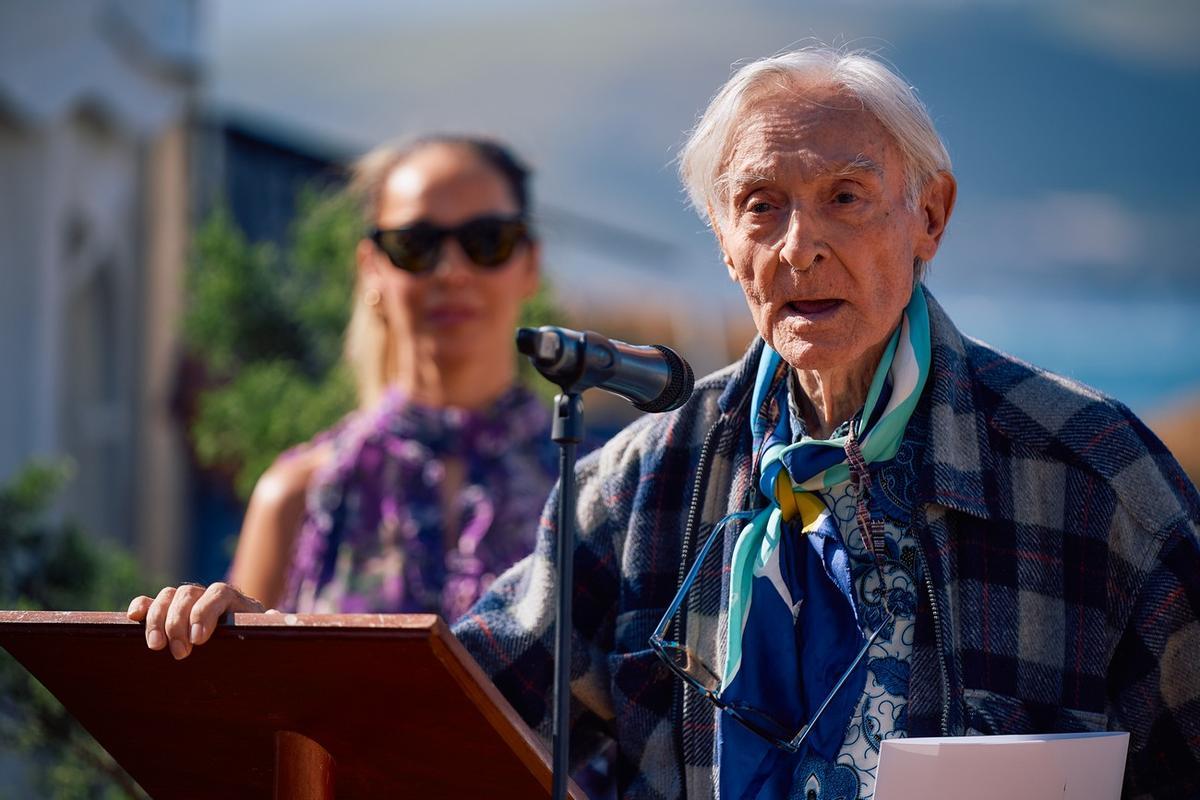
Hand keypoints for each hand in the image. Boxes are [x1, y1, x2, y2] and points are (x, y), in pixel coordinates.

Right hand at [126, 582, 274, 659]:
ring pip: (167, 596)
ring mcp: (186, 603)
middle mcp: (208, 596)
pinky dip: (141, 606)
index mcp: (234, 600)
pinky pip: (150, 602)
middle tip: (180, 653)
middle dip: (179, 622)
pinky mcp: (167, 614)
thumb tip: (274, 616)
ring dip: (157, 619)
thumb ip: (271, 626)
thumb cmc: (254, 643)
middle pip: (188, 593)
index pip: (219, 593)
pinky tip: (133, 618)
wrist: (242, 648)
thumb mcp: (264, 637)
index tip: (198, 639)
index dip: (205, 612)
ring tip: (156, 646)